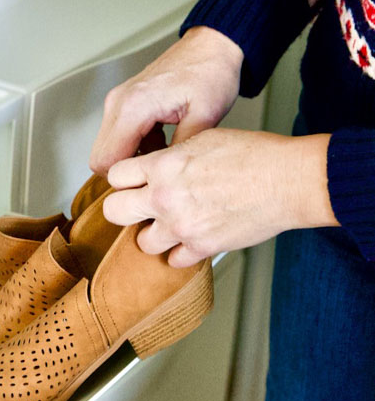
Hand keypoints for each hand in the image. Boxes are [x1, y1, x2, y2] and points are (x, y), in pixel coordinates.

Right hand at [90, 26, 243, 174]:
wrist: (212, 46)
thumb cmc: (210, 73)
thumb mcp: (204, 119)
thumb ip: (177, 153)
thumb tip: (163, 178)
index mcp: (135, 107)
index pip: (106, 162)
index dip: (124, 180)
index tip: (147, 181)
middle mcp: (119, 102)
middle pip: (99, 158)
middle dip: (123, 172)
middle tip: (153, 170)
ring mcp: (118, 101)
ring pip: (106, 149)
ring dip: (129, 158)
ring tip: (161, 150)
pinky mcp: (122, 102)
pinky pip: (115, 136)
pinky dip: (132, 146)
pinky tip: (159, 139)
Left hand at [104, 128, 337, 267]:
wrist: (287, 181)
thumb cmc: (255, 156)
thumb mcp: (205, 139)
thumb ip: (174, 156)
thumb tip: (158, 166)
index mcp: (164, 165)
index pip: (116, 175)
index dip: (123, 179)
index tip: (131, 183)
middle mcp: (165, 197)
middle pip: (114, 212)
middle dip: (124, 210)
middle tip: (138, 209)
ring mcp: (180, 226)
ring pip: (142, 243)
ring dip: (154, 235)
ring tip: (171, 226)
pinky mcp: (199, 248)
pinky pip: (173, 260)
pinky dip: (181, 253)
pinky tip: (192, 239)